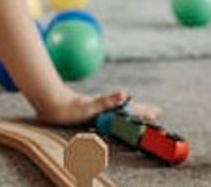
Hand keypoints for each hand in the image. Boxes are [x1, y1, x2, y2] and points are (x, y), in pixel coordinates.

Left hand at [37, 89, 161, 125]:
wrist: (53, 103)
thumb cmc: (71, 108)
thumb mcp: (91, 106)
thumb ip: (107, 100)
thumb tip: (124, 93)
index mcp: (109, 107)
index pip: (131, 108)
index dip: (144, 110)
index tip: (158, 111)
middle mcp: (105, 108)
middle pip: (128, 109)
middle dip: (141, 111)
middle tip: (156, 113)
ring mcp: (99, 110)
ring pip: (120, 112)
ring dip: (132, 113)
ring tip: (141, 114)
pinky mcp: (91, 113)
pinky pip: (110, 115)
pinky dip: (118, 116)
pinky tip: (116, 117)